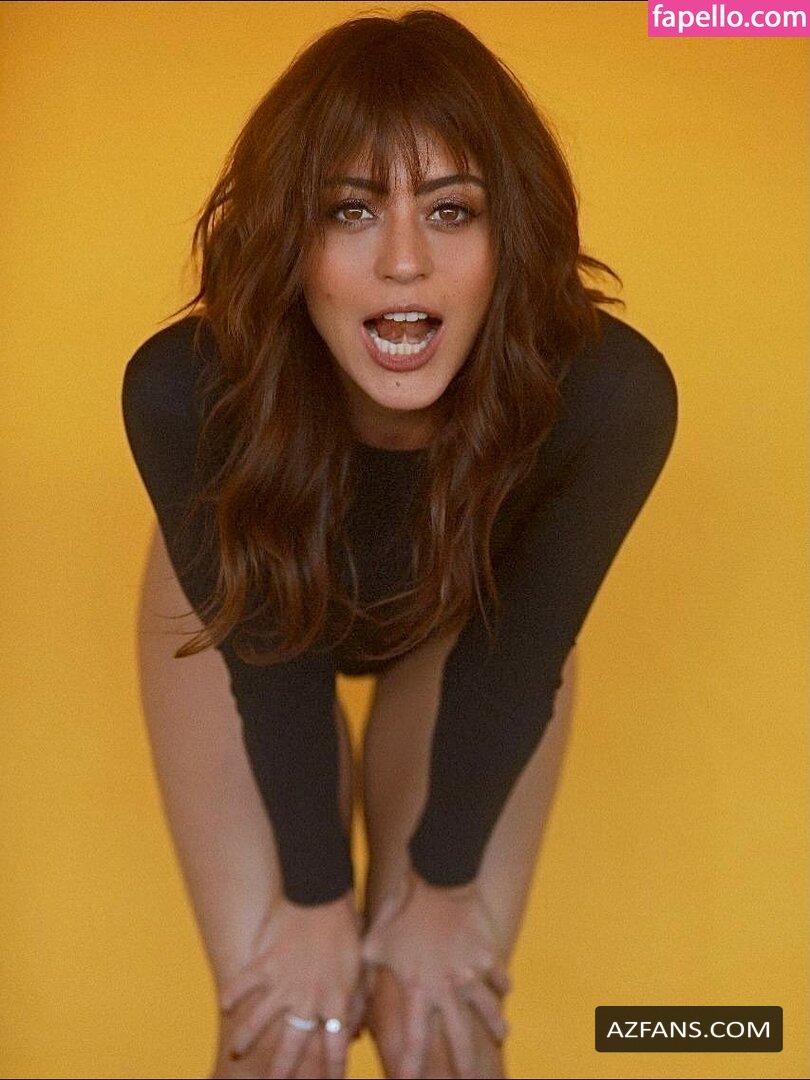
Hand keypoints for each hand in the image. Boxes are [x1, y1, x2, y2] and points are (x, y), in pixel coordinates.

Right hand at [218, 889, 365, 1078]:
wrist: (324, 894)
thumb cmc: (349, 928)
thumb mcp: (362, 967)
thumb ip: (359, 1002)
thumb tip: (356, 1032)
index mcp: (336, 999)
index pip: (334, 1049)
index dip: (331, 1073)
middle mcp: (308, 997)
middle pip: (292, 1046)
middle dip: (282, 1072)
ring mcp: (284, 981)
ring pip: (259, 1020)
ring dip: (246, 1039)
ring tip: (236, 1053)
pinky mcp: (266, 962)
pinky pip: (244, 982)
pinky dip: (232, 992)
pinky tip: (223, 1004)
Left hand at [361, 866, 511, 1078]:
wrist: (438, 880)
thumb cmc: (400, 910)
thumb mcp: (373, 946)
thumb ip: (363, 981)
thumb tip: (348, 1008)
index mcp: (418, 987)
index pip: (417, 1037)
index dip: (414, 1064)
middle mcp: (447, 986)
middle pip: (460, 1035)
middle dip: (467, 1063)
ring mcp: (470, 971)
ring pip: (487, 1008)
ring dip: (494, 1024)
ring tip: (502, 1035)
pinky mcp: (486, 952)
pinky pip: (498, 972)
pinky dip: (502, 981)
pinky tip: (506, 988)